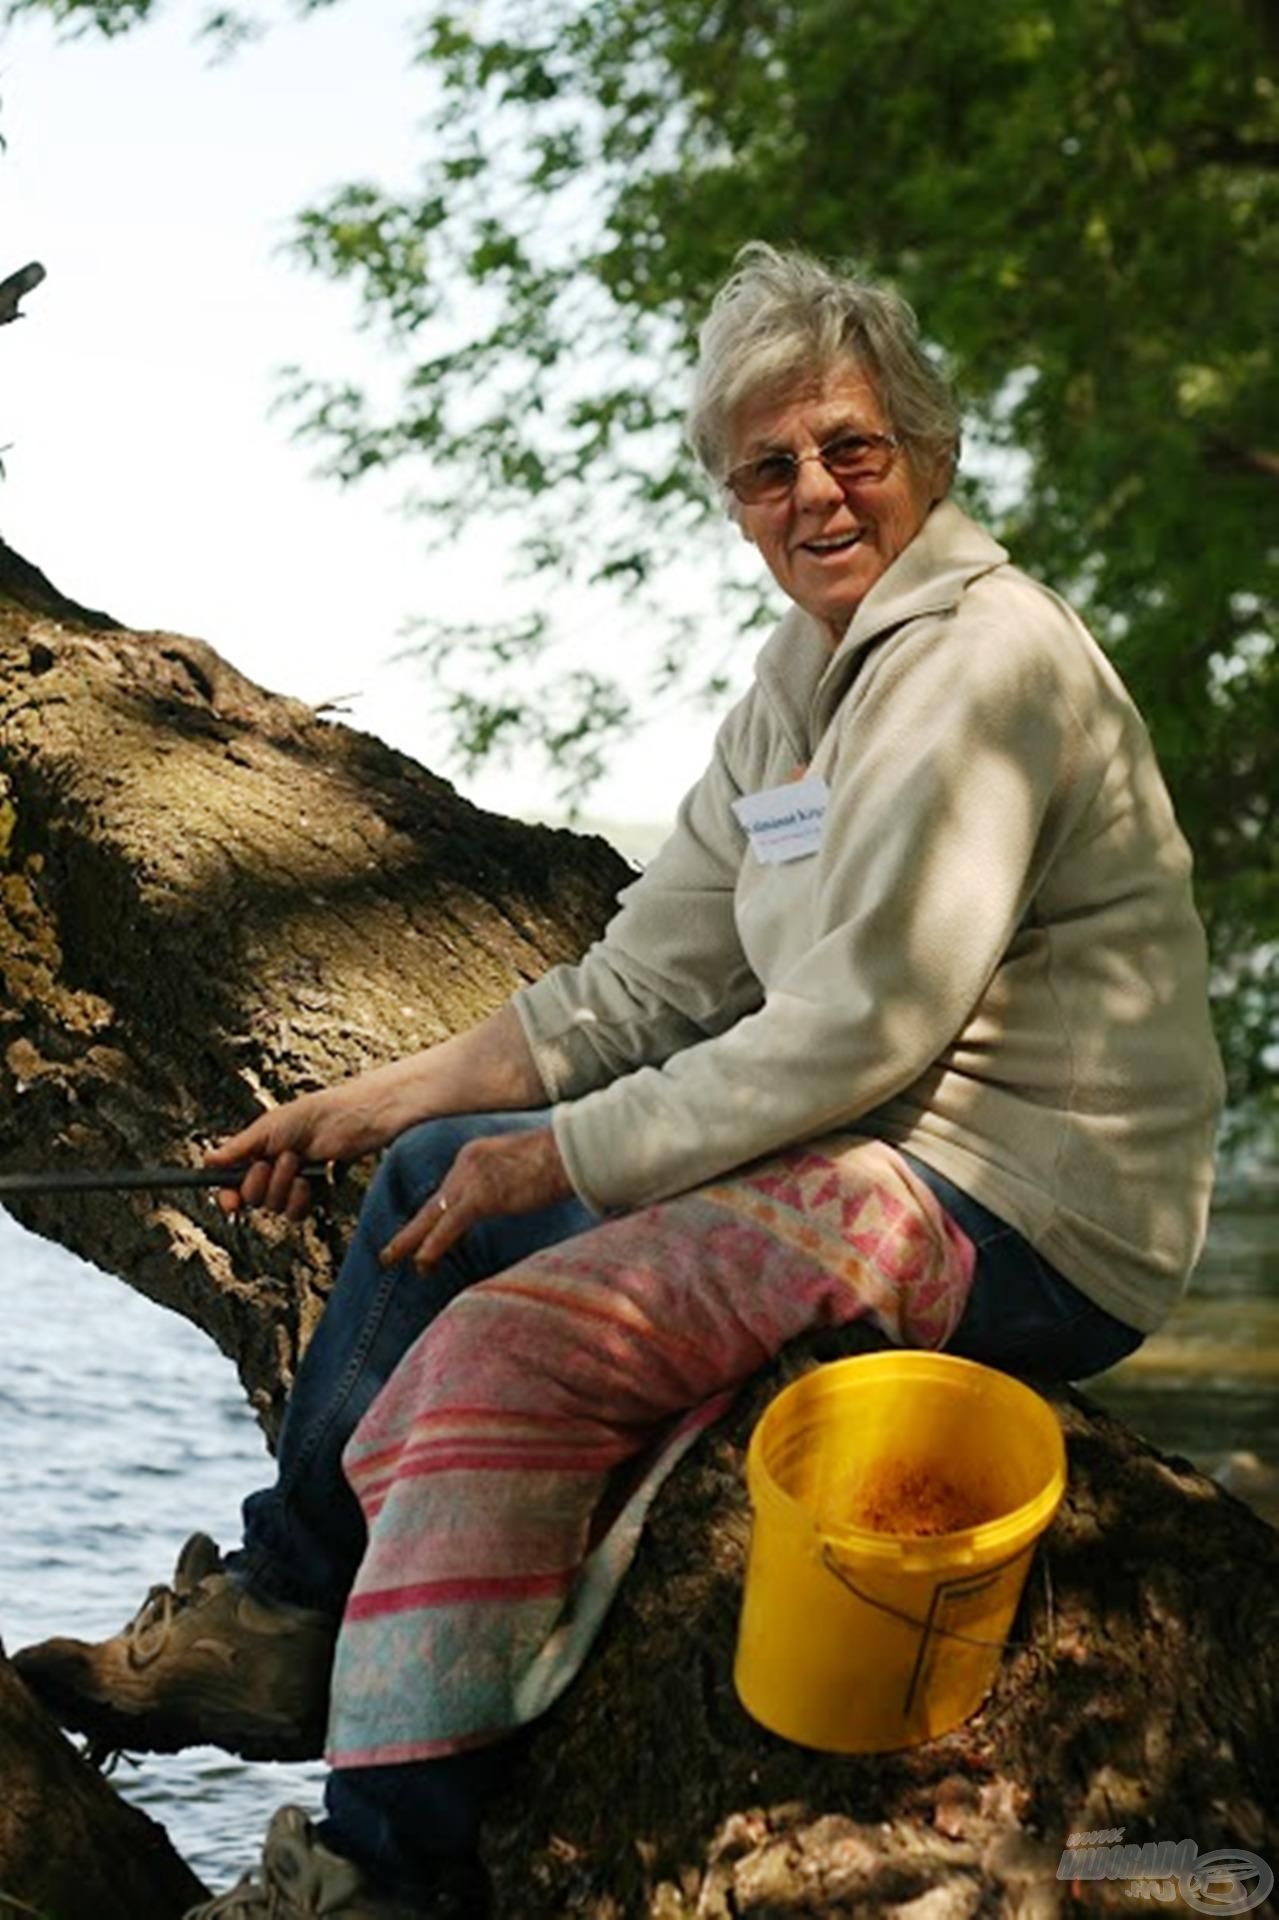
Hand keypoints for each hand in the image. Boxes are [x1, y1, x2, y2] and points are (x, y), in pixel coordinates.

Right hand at [206, 1081, 399, 1218]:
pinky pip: (294, 1213)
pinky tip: (307, 1181)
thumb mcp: (266, 1128)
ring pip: (272, 1206)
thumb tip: (209, 1160)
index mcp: (255, 1155)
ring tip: (295, 1161)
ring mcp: (290, 1185)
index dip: (228, 1196)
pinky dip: (298, 1199)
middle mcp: (270, 1173)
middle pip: (250, 1198)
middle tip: (270, 1162)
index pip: (231, 1184)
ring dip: (281, 1185)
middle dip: (259, 1183)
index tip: (230, 1203)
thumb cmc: (307, 1116)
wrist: (343, 1122)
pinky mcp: (310, 1195)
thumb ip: (237, 1149)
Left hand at [379, 1126, 573, 1273]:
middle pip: (433, 1203)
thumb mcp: (523, 1167)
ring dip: (410, 1241)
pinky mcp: (482, 1196)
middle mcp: (466, 1164)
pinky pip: (449, 1226)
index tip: (427, 1236)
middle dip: (411, 1230)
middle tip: (389, 1252)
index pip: (449, 1191)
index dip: (437, 1217)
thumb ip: (508, 1182)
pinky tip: (421, 1263)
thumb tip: (510, 1197)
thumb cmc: (559, 1159)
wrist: (571, 1152)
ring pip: (432, 1216)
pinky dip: (433, 1246)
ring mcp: (472, 1180)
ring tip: (391, 1259)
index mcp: (475, 1156)